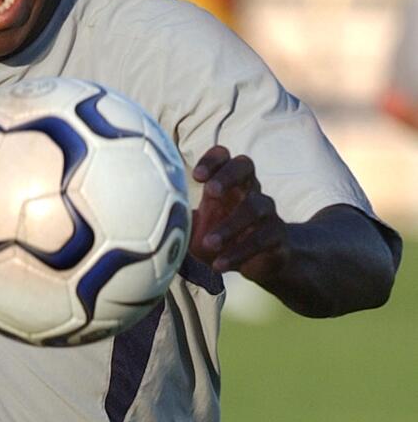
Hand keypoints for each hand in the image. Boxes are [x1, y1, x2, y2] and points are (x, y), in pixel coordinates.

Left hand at [188, 145, 287, 282]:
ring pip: (256, 207)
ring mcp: (267, 212)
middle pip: (246, 165)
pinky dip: (239, 253)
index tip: (195, 176)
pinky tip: (219, 265)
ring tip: (209, 243)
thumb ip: (177, 221)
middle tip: (211, 192)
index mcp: (226, 182)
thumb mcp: (196, 227)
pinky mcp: (277, 237)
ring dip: (230, 225)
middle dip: (228, 175)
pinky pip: (263, 239)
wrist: (261, 262)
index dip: (212, 160)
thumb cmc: (220, 236)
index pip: (223, 156)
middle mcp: (249, 190)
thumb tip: (144, 220)